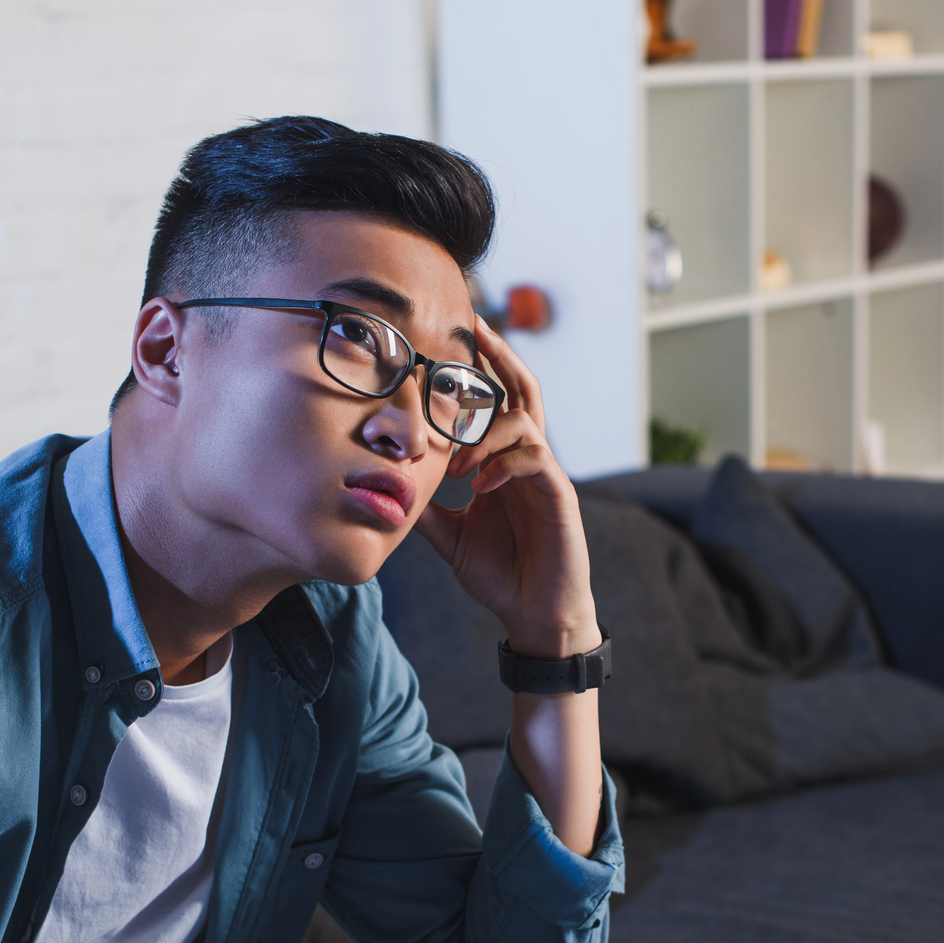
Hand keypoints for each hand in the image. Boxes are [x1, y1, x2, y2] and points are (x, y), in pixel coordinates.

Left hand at [415, 316, 600, 658]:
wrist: (535, 615)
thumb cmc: (500, 573)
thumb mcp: (449, 533)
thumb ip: (425, 504)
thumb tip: (384, 484)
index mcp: (505, 460)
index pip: (495, 401)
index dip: (478, 369)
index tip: (447, 341)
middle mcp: (529, 458)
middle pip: (521, 390)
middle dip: (499, 356)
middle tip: (473, 327)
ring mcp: (546, 474)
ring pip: (524, 421)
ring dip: (485, 430)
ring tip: (457, 461)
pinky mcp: (559, 496)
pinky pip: (534, 460)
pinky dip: (503, 464)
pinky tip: (479, 485)